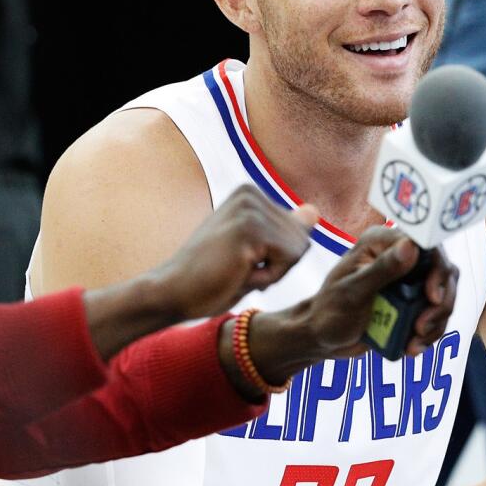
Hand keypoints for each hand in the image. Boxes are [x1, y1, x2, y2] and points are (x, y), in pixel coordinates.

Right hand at [150, 186, 318, 320]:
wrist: (171, 292)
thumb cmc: (210, 277)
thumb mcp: (254, 251)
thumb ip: (283, 230)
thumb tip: (315, 210)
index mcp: (249, 193)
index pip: (297, 231)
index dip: (276, 259)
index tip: (241, 260)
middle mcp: (250, 193)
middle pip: (301, 240)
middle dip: (277, 267)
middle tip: (236, 268)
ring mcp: (248, 208)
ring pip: (297, 251)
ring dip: (272, 274)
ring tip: (236, 270)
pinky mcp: (248, 228)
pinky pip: (286, 261)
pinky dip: (266, 278)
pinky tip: (236, 273)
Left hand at [246, 227, 457, 382]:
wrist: (324, 338)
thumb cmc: (329, 311)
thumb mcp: (353, 292)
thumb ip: (382, 269)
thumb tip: (411, 246)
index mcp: (380, 243)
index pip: (426, 245)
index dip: (437, 270)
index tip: (431, 297)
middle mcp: (398, 255)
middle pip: (444, 270)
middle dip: (440, 303)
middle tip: (422, 326)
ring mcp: (408, 279)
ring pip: (444, 294)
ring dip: (436, 321)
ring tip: (415, 342)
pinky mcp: (412, 301)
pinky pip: (436, 313)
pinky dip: (430, 332)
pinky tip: (413, 346)